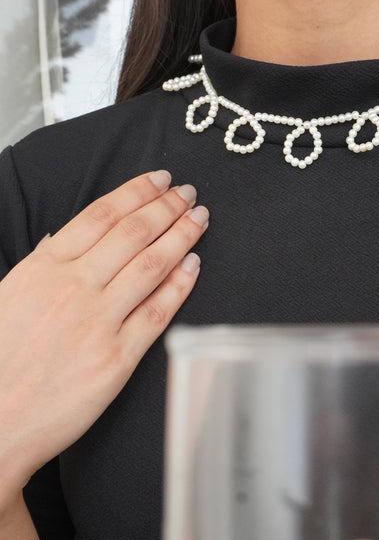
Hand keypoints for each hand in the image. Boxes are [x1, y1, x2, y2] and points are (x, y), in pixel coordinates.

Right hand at [0, 170, 207, 506]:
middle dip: (167, 207)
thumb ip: (38, 267)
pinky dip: (181, 284)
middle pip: (133, 233)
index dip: (136, 192)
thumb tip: (57, 241)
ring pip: (152, 265)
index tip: (158, 180)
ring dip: (182, 235)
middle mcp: (72, 289)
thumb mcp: (5, 298)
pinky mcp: (117, 359)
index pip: (100, 215)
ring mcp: (97, 323)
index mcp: (42, 269)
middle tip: (188, 193)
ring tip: (199, 220)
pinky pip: (158, 312)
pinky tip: (194, 266)